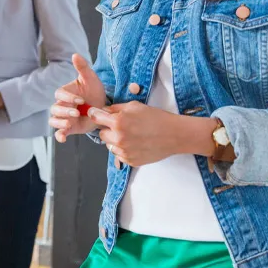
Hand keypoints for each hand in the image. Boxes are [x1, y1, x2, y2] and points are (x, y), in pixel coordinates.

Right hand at [49, 54, 105, 142]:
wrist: (103, 106)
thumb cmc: (94, 90)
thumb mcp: (91, 79)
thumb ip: (83, 67)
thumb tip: (75, 55)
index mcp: (65, 93)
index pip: (60, 94)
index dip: (68, 98)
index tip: (80, 100)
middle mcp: (62, 105)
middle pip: (55, 108)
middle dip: (64, 111)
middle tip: (77, 112)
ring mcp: (64, 117)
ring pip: (54, 120)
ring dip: (60, 122)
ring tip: (70, 123)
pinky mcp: (69, 128)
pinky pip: (60, 132)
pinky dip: (59, 135)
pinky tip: (63, 137)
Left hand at [89, 102, 217, 166]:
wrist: (173, 135)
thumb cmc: (156, 117)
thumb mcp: (134, 106)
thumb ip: (116, 109)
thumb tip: (103, 111)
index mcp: (118, 122)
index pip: (96, 118)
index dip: (94, 114)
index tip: (94, 113)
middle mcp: (118, 138)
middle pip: (101, 134)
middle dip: (108, 129)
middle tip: (121, 125)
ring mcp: (124, 152)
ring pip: (109, 145)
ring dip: (115, 140)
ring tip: (131, 135)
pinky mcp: (130, 161)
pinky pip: (119, 154)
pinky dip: (123, 149)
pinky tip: (136, 143)